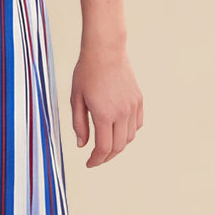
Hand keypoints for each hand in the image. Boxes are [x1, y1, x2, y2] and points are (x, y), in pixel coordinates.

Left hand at [70, 40, 141, 166]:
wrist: (106, 50)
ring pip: (130, 137)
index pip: (103, 148)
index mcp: (104, 114)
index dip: (96, 160)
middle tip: (96, 159)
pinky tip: (118, 131)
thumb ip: (79, 124)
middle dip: (106, 157)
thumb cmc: (86, 72)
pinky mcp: (138, 100)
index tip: (89, 164)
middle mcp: (122, 113)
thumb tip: (82, 145)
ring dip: (118, 146)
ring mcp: (132, 106)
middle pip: (118, 146)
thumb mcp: (76, 99)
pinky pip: (137, 124)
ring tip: (106, 146)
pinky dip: (128, 133)